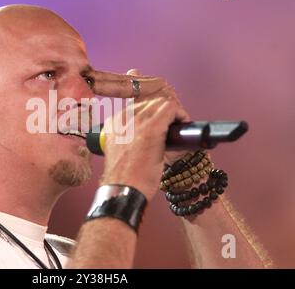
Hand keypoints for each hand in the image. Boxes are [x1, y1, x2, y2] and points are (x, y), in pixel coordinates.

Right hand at [90, 68, 192, 200]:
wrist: (123, 191)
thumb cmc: (124, 178)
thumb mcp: (119, 152)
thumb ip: (126, 139)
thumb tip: (141, 135)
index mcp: (112, 124)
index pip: (136, 106)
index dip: (151, 114)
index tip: (160, 126)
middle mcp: (122, 118)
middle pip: (149, 102)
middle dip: (163, 112)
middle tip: (171, 127)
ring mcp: (136, 122)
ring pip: (160, 103)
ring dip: (172, 113)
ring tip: (177, 126)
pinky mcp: (152, 128)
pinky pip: (170, 108)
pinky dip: (180, 114)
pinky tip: (183, 124)